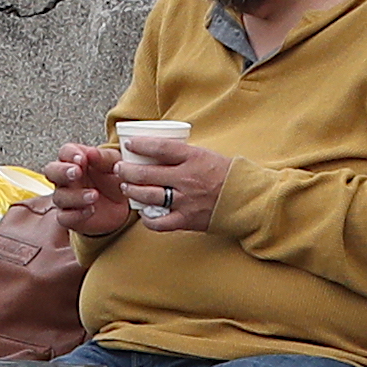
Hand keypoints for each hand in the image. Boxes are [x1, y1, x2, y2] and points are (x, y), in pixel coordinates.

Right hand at [42, 145, 137, 240]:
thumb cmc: (113, 179)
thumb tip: (92, 152)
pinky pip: (64, 217)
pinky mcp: (69, 217)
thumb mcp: (115, 164)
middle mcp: (66, 178)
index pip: (65, 152)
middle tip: (77, 172)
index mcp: (76, 160)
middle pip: (52, 171)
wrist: (121, 205)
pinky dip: (76, 214)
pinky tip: (90, 210)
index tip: (82, 158)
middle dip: (62, 171)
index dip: (71, 154)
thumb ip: (104, 158)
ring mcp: (66, 198)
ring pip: (59, 196)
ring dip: (76, 195)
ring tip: (94, 195)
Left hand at [115, 129, 240, 235]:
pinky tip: (143, 214)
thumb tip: (159, 149)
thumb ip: (184, 154)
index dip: (141, 145)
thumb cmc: (226, 174)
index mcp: (193, 158)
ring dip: (132, 191)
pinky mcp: (187, 220)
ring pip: (148, 196)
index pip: (160, 148)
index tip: (129, 144)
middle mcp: (186, 179)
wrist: (246, 199)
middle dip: (127, 170)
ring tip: (125, 187)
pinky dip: (148, 219)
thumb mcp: (206, 155)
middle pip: (147, 173)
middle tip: (119, 168)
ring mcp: (185, 201)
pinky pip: (160, 223)